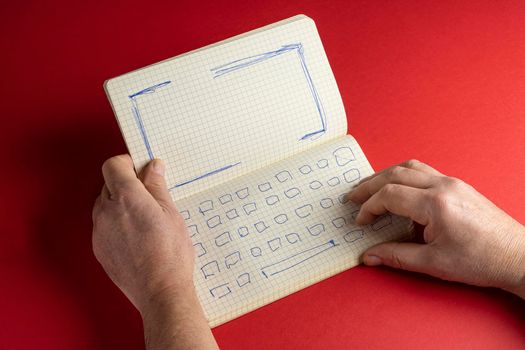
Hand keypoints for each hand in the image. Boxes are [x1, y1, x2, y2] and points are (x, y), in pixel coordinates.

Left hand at [92, 155, 193, 312]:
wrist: (160, 291)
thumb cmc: (170, 254)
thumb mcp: (171, 213)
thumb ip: (157, 186)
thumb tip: (153, 167)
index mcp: (127, 197)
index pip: (113, 165)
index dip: (127, 163)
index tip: (141, 169)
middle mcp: (107, 211)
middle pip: (108, 184)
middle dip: (126, 184)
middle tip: (149, 196)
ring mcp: (99, 231)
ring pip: (104, 205)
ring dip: (119, 204)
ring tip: (143, 218)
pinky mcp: (98, 248)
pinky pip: (103, 225)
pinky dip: (116, 223)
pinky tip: (136, 236)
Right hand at [348, 160, 524, 297]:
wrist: (516, 256)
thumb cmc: (480, 260)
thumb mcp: (433, 263)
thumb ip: (396, 256)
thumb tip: (369, 255)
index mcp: (435, 204)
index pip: (389, 194)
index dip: (369, 206)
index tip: (361, 220)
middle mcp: (443, 186)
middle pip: (395, 174)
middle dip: (369, 184)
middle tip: (352, 195)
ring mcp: (452, 182)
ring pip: (410, 167)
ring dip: (385, 175)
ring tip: (369, 187)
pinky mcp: (458, 185)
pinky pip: (424, 171)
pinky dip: (404, 176)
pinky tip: (398, 189)